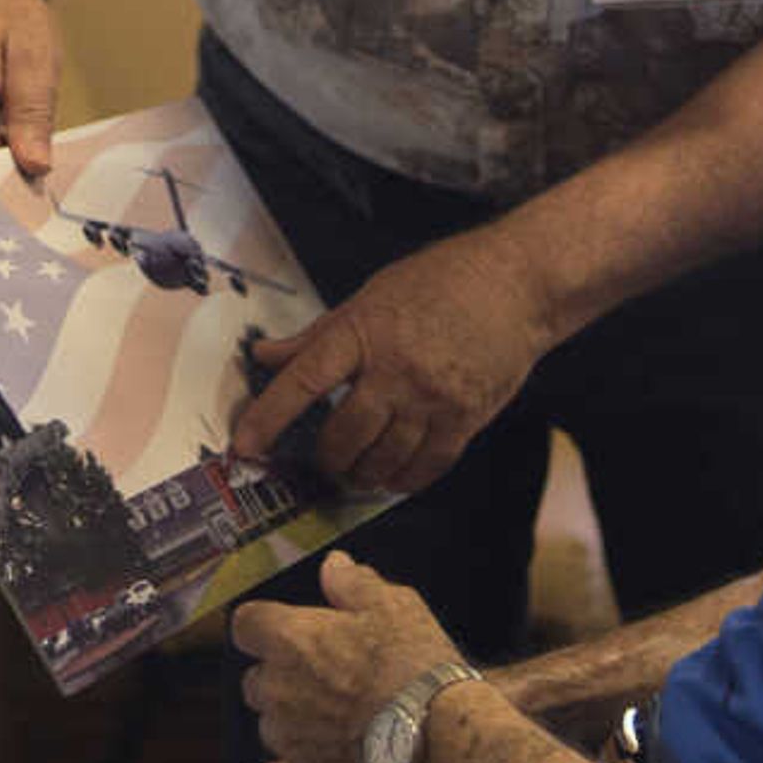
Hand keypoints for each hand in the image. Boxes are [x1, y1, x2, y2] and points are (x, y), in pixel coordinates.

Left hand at [227, 228, 552, 492]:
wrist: (517, 285)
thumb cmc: (442, 282)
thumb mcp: (371, 296)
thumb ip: (318, 335)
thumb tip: (265, 355)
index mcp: (364, 331)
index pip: (304, 380)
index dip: (269, 418)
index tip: (244, 446)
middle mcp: (396, 369)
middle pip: (344, 435)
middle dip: (325, 459)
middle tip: (320, 462)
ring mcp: (433, 398)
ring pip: (382, 459)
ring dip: (361, 476)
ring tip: (354, 475)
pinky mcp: (466, 419)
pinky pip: (426, 467)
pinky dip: (402, 480)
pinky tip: (392, 478)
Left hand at [228, 551, 466, 762]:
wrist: (437, 743)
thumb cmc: (414, 668)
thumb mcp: (394, 607)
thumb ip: (354, 584)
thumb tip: (333, 566)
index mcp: (289, 640)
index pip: (245, 624)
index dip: (266, 626)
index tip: (292, 631)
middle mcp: (276, 689)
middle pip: (256, 678)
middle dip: (282, 675)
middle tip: (328, 676)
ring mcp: (287, 737)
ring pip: (273, 723)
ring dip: (295, 717)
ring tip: (343, 716)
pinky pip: (296, 760)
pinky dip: (315, 754)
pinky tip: (352, 748)